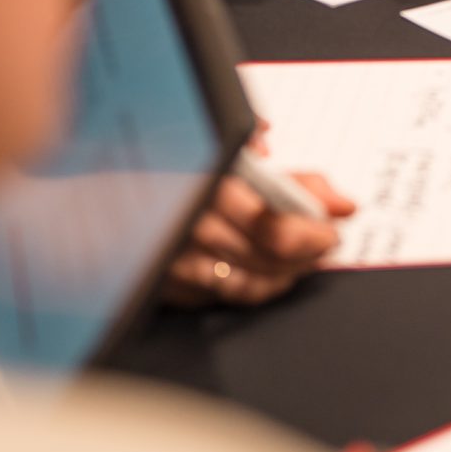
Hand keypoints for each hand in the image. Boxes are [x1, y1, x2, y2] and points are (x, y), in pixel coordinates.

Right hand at [160, 157, 353, 308]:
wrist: (110, 194)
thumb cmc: (175, 165)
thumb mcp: (230, 154)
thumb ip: (286, 175)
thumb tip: (340, 203)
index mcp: (212, 189)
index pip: (279, 227)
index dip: (315, 232)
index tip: (335, 225)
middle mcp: (195, 230)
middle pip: (271, 257)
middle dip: (309, 252)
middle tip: (326, 241)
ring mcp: (179, 264)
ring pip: (253, 283)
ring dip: (288, 272)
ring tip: (306, 259)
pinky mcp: (169, 286)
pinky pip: (226, 297)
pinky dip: (257, 286)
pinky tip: (272, 273)